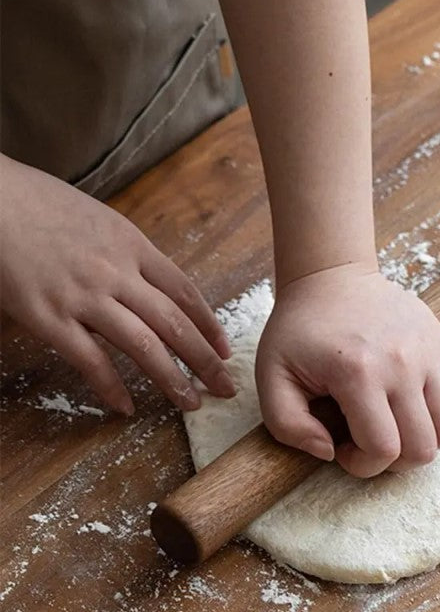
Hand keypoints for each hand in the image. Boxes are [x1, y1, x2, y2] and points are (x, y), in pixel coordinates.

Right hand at [0, 156, 234, 413]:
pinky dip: (111, 386)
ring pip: (143, 345)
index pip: (186, 293)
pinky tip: (127, 407)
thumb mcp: (101, 221)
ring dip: (173, 379)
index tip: (225, 351)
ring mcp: (84, 296)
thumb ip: (131, 255)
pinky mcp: (48, 317)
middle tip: (225, 388)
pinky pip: (90, 360)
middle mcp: (117, 273)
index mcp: (133, 246)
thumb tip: (157, 287)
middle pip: (175, 323)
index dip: (210, 326)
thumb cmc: (41, 205)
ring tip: (191, 403)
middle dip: (206, 361)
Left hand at [256, 262, 439, 476]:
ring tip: (396, 426)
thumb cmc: (299, 330)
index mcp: (358, 374)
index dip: (363, 466)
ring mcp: (429, 353)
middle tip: (370, 441)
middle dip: (395, 462)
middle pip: (423, 448)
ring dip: (425, 442)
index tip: (342, 450)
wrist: (332, 277)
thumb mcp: (270, 377)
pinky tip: (414, 406)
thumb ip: (288, 426)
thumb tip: (329, 452)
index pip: (383, 450)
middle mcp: (402, 364)